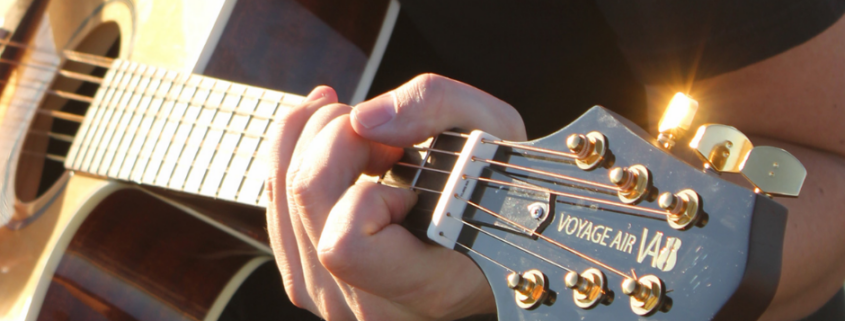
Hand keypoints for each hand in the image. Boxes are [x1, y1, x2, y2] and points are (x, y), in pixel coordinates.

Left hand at [266, 74, 526, 319]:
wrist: (490, 236)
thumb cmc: (496, 191)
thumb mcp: (493, 129)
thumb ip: (435, 107)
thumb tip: (364, 119)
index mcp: (426, 289)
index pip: (347, 245)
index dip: (370, 193)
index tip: (409, 178)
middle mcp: (371, 308)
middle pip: (306, 198)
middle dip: (340, 136)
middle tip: (384, 136)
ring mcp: (332, 300)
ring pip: (280, 199)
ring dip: (314, 141)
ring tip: (364, 138)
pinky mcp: (308, 281)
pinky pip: (273, 210)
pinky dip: (294, 159)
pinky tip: (332, 146)